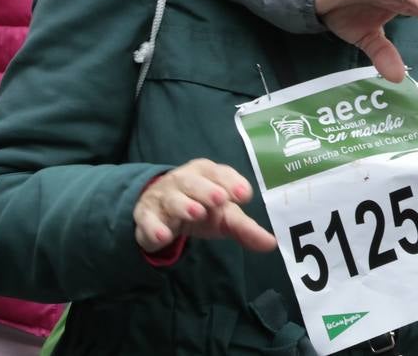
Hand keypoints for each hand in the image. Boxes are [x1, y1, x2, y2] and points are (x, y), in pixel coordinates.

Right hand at [133, 159, 276, 253]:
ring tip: (196, 213)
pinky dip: (154, 227)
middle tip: (219, 200)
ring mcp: (163, 197)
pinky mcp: (146, 215)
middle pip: (194, 182)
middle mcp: (184, 180)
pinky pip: (147, 220)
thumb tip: (271, 244)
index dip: (232, 182)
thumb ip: (246, 228)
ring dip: (183, 205)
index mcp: (207, 174)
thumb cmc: (202, 208)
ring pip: (172, 198)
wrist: (161, 211)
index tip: (244, 196)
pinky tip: (162, 236)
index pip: (220, 173)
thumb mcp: (224, 217)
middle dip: (207, 189)